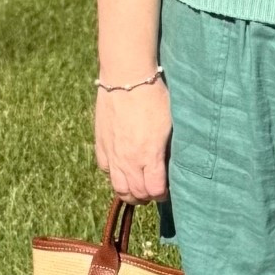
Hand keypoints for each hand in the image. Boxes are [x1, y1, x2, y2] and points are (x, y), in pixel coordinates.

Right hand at [93, 80, 171, 202]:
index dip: (163, 195)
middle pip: (136, 194)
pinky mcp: (101, 143)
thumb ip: (169, 149)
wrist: (127, 77)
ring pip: (118, 187)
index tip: (168, 189)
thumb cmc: (155, 97)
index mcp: (150, 156)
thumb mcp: (171, 125)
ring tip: (137, 187)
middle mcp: (128, 159)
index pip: (155, 191)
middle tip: (154, 191)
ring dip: (129, 192)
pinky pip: (105, 169)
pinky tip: (122, 169)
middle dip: (147, 197)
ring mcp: (112, 153)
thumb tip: (173, 163)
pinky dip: (114, 175)